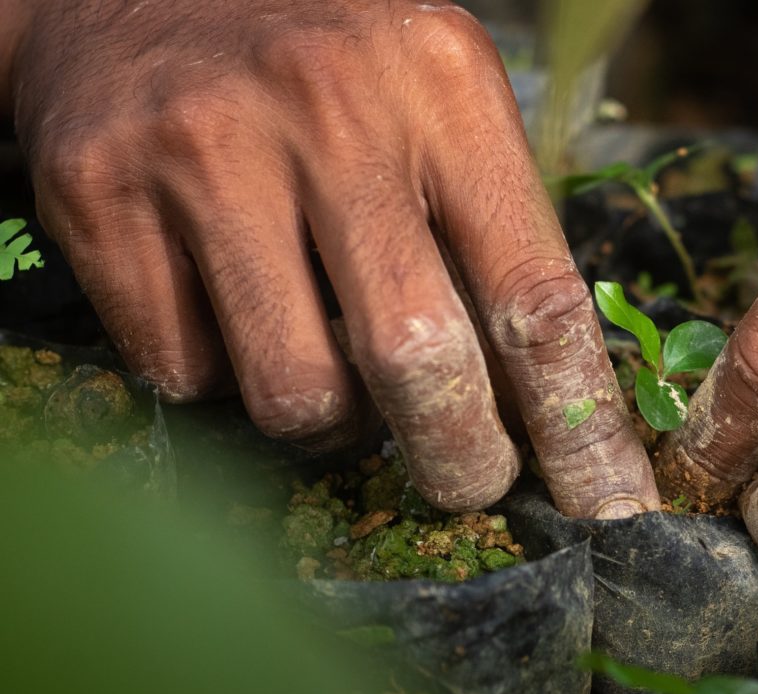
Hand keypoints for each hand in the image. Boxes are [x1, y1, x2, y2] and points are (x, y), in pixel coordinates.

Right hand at [3, 0, 657, 517]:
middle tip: (465, 478)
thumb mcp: (437, 105)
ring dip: (328, 421)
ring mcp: (205, 149)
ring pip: (297, 397)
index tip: (606, 507)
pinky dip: (222, 378)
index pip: (538, 296)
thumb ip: (494, 231)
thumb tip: (546, 407)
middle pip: (420, 362)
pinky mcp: (100, 195)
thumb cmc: (326, 70)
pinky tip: (227, 312)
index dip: (578, 427)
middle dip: (457, 461)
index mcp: (443, 87)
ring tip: (328, 364)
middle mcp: (328, 109)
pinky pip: (186, 375)